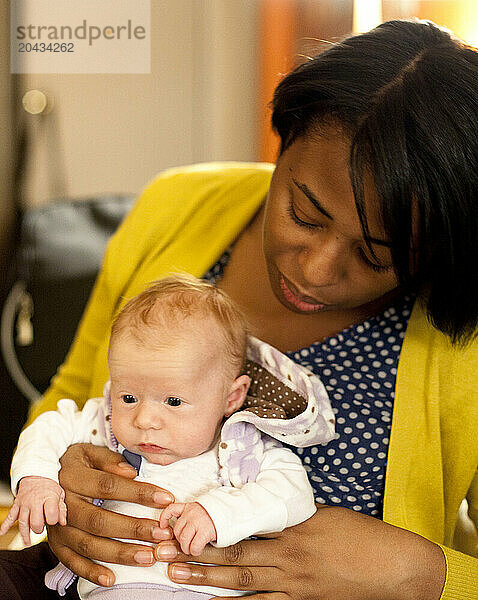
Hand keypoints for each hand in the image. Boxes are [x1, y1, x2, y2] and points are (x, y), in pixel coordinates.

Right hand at [0, 476, 66, 545]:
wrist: (36, 475)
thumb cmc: (49, 486)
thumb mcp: (59, 494)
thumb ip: (62, 509)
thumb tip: (63, 522)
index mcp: (48, 498)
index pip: (51, 514)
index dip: (53, 520)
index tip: (54, 520)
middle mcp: (35, 501)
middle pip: (35, 521)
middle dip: (39, 528)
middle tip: (41, 528)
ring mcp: (24, 504)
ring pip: (23, 522)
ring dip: (25, 534)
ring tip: (28, 542)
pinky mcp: (17, 505)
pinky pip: (10, 516)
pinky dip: (5, 525)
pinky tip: (2, 532)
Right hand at [47, 443, 174, 587]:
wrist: (47, 477)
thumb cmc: (78, 463)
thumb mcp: (90, 452)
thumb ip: (110, 460)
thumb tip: (131, 472)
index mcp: (72, 477)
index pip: (109, 486)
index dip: (138, 493)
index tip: (166, 499)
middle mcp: (63, 505)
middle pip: (100, 520)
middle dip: (134, 529)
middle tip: (161, 534)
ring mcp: (58, 528)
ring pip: (89, 544)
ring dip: (120, 553)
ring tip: (148, 557)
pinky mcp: (56, 544)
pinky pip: (72, 562)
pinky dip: (91, 572)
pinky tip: (112, 578)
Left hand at [154, 506, 445, 599]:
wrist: (394, 568)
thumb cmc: (361, 535)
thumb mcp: (324, 516)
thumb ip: (291, 516)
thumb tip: (263, 512)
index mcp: (293, 530)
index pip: (245, 525)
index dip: (212, 526)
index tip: (185, 523)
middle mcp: (288, 558)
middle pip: (236, 555)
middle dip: (199, 555)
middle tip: (166, 554)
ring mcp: (294, 586)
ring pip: (243, 584)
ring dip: (209, 581)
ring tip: (180, 577)